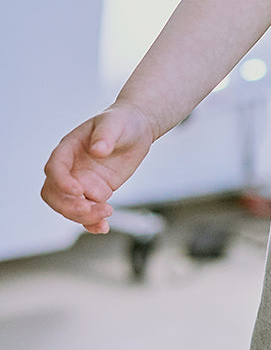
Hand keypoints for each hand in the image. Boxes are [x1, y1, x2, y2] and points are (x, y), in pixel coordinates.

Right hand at [41, 103, 155, 233]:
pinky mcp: (96, 192)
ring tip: (106, 213)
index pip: (54, 169)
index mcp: (68, 148)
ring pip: (69, 207)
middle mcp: (71, 168)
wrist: (137, 129)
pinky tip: (102, 227)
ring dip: (83, 216)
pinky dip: (92, 223)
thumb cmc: (121, 121)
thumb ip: (105, 136)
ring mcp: (82, 182)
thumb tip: (98, 150)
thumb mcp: (114, 123)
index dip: (62, 182)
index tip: (79, 191)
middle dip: (67, 205)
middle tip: (89, 208)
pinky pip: (87, 212)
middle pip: (54, 194)